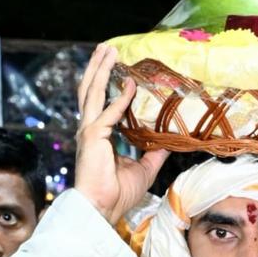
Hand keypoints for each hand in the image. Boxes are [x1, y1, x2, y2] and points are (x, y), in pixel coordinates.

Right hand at [74, 45, 169, 224]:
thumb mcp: (144, 169)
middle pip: (90, 90)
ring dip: (100, 70)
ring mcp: (89, 132)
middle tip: (106, 48)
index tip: (117, 67)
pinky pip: (108, 114)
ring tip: (107, 51)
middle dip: (98, 67)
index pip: (100, 102)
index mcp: (98, 135)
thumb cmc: (117, 193)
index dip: (106, 83)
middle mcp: (90, 129)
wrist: (102, 208)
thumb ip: (154, 153)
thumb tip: (168, 142)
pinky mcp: (92, 138)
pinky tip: (130, 86)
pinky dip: (119, 99)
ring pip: (92, 93)